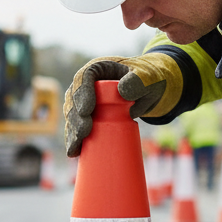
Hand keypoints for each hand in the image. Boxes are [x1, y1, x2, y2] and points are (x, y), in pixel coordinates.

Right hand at [64, 53, 184, 156]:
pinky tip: (73, 151)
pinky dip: (73, 139)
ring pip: (72, 115)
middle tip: (84, 132)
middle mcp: (86, 84)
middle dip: (75, 118)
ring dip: (72, 131)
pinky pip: (76, 127)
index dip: (82, 94)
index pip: (83, 78)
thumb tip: (122, 91)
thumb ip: (138, 81)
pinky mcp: (87, 116)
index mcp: (98, 69)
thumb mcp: (148, 78)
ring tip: (76, 146)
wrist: (150, 90)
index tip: (87, 111)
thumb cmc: (149, 79)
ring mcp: (84, 101)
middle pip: (73, 99)